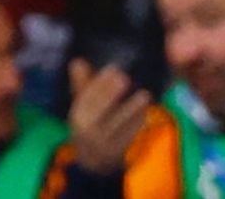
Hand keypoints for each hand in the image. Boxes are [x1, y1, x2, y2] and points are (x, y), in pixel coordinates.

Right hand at [65, 59, 154, 174]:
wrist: (92, 162)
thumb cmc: (89, 125)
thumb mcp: (82, 106)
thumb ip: (82, 84)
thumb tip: (77, 61)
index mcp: (78, 117)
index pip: (87, 98)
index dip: (99, 83)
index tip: (112, 68)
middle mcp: (88, 131)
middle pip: (100, 110)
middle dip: (111, 94)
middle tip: (125, 78)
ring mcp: (103, 142)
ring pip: (118, 124)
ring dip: (132, 110)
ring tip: (144, 95)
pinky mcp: (117, 151)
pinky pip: (128, 136)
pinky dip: (137, 124)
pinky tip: (146, 113)